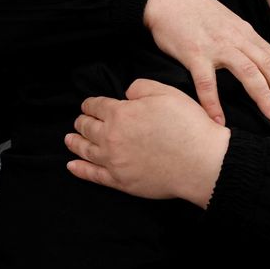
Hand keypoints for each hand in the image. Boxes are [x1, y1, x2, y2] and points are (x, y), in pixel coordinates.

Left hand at [65, 79, 230, 207]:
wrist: (201, 161)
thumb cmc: (187, 125)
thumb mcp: (166, 92)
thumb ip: (141, 87)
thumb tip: (126, 93)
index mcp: (120, 113)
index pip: (97, 106)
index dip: (91, 103)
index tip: (88, 104)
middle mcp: (111, 137)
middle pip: (87, 127)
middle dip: (82, 121)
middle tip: (79, 120)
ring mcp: (114, 161)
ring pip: (86, 150)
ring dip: (75, 143)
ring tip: (69, 139)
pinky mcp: (121, 181)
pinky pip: (93, 175)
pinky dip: (80, 170)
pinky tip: (72, 166)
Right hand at [143, 0, 269, 123]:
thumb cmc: (197, 12)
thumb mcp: (228, 23)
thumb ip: (243, 41)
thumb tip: (258, 59)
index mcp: (245, 33)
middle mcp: (236, 39)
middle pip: (268, 66)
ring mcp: (216, 46)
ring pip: (247, 72)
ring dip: (263, 95)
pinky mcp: (194, 54)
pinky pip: (207, 82)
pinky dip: (213, 102)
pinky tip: (219, 120)